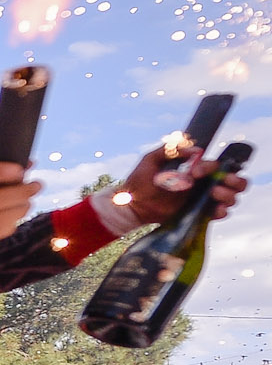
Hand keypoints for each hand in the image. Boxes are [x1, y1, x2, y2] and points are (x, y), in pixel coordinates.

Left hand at [116, 144, 248, 224]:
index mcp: (196, 169)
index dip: (211, 167)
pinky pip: (217, 214)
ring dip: (228, 195)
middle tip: (219, 184)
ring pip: (230, 197)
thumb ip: (171, 149)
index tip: (194, 172)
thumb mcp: (152, 159)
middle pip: (233, 181)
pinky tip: (215, 210)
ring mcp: (202, 200)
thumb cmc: (140, 179)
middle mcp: (203, 184)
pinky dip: (221, 212)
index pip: (216, 165)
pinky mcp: (197, 214)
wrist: (131, 204)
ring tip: (214, 194)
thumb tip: (196, 150)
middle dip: (234, 181)